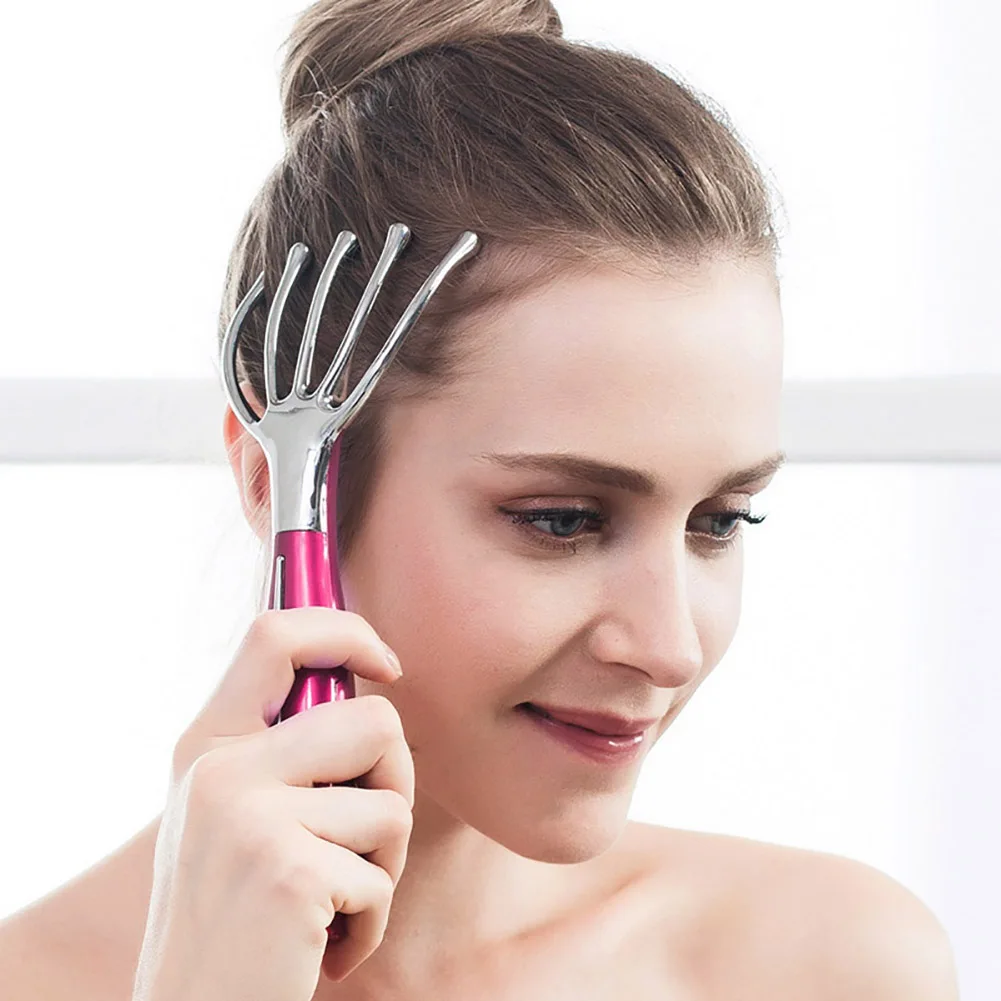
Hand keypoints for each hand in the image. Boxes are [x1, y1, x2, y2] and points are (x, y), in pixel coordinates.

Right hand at [132, 608, 413, 1000]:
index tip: (388, 665)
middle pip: (375, 719)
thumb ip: (284, 751)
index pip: (275, 634)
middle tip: (367, 839)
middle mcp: (219, 769)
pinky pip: (383, 876)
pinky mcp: (288, 871)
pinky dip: (371, 921)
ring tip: (334, 900)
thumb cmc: (234, 917)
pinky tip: (325, 947)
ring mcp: (249, 817)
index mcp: (207, 743)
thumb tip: (373, 686)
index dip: (346, 631)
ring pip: (392, 803)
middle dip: (396, 782)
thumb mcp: (234, 815)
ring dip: (384, 864)